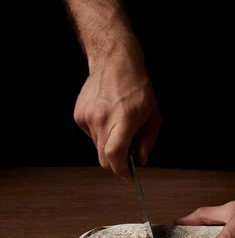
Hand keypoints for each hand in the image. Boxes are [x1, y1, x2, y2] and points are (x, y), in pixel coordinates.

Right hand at [74, 45, 160, 177]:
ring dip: (108, 145)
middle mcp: (102, 119)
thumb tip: (140, 159)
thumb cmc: (137, 88)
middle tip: (126, 158)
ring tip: (118, 126)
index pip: (114, 155)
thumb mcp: (153, 115)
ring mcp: (88, 117)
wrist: (114, 62)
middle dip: (115, 163)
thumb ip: (148, 140)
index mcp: (123, 120)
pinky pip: (90, 135)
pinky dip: (100, 133)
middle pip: (103, 158)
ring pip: (97, 147)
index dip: (121, 170)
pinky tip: (107, 117)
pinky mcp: (79, 115)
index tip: (127, 175)